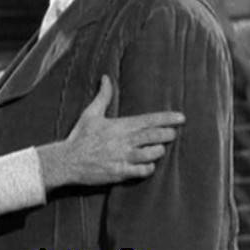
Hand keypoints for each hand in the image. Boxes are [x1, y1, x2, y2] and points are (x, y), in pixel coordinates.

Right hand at [38, 75, 183, 188]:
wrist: (67, 161)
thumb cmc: (79, 137)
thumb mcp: (90, 114)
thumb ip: (103, 96)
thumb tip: (106, 78)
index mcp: (119, 125)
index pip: (149, 120)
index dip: (167, 118)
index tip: (181, 118)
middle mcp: (124, 141)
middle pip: (154, 136)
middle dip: (167, 134)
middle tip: (173, 134)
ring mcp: (123, 157)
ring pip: (152, 154)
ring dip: (158, 151)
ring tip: (159, 149)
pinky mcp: (120, 172)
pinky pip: (142, 171)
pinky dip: (149, 168)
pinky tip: (148, 165)